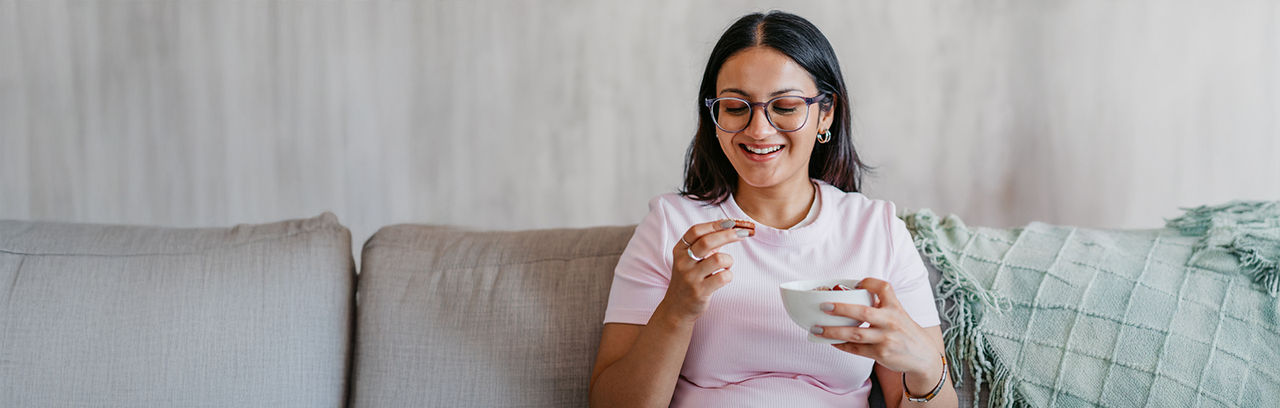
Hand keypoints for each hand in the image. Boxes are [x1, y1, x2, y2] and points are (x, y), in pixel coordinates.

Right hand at [658, 219, 753, 322]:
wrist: (676, 308)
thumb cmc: (689, 279)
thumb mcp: (690, 259)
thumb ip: (705, 245)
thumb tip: (730, 228)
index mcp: (680, 250)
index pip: (696, 231)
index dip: (715, 224)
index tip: (732, 222)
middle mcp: (683, 262)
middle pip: (708, 242)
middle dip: (729, 234)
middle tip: (744, 233)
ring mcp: (690, 277)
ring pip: (718, 259)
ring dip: (729, 260)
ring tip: (726, 265)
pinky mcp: (700, 291)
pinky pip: (723, 277)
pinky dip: (729, 275)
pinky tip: (724, 277)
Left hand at [812, 278, 940, 376]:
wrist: (924, 357)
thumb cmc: (906, 332)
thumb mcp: (899, 314)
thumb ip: (881, 306)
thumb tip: (852, 297)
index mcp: (896, 307)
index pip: (883, 287)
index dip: (868, 282)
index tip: (854, 284)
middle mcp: (891, 321)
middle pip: (862, 312)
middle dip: (840, 308)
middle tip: (824, 306)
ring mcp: (886, 338)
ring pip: (854, 334)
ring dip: (833, 332)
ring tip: (818, 329)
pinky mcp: (881, 354)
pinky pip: (856, 349)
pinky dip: (841, 345)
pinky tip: (831, 342)